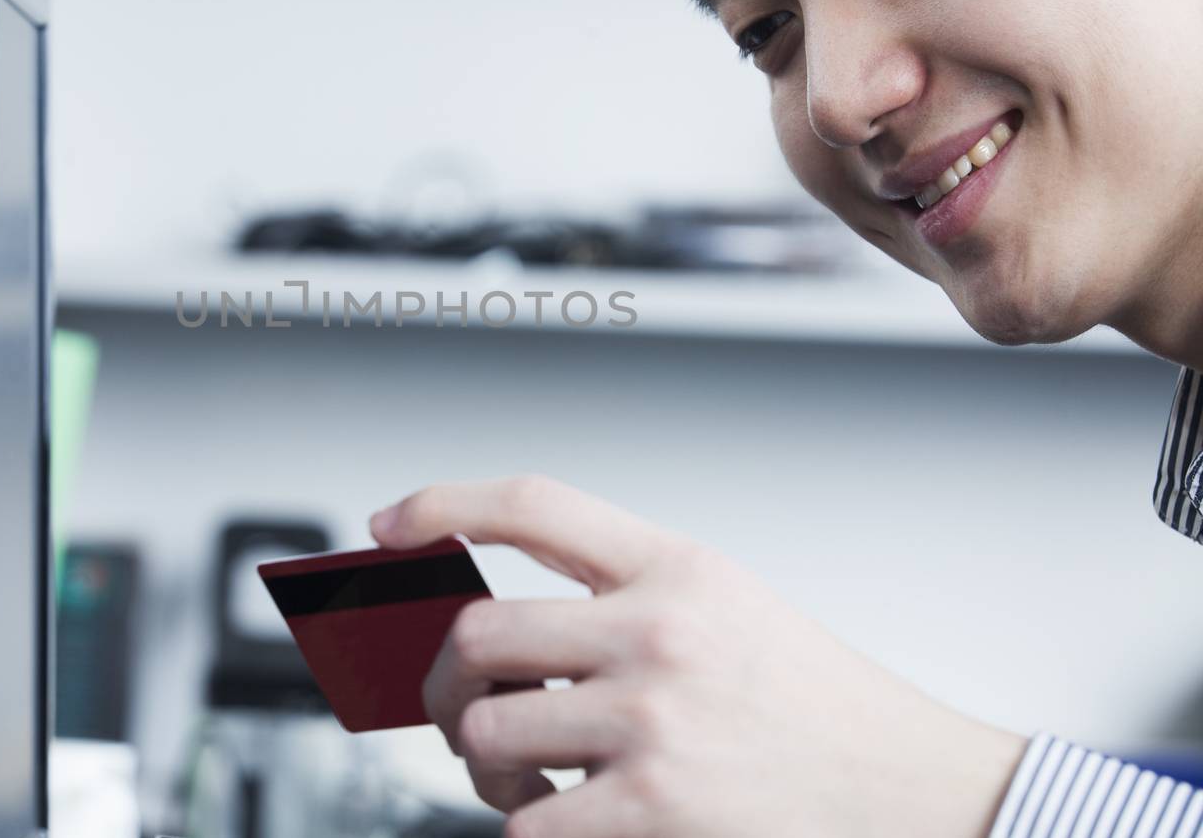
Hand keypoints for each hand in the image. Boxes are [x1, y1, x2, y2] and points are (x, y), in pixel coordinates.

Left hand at [369, 476, 1026, 837]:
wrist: (915, 788)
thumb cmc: (813, 702)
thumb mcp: (726, 605)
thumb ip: (622, 596)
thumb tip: (499, 628)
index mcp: (677, 566)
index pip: (533, 503)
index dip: (443, 502)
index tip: (393, 523)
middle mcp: (659, 631)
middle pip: (478, 632)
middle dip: (445, 678)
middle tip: (459, 703)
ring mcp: (654, 721)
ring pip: (485, 730)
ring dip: (481, 763)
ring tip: (518, 775)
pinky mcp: (655, 810)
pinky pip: (525, 823)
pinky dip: (522, 827)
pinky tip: (555, 818)